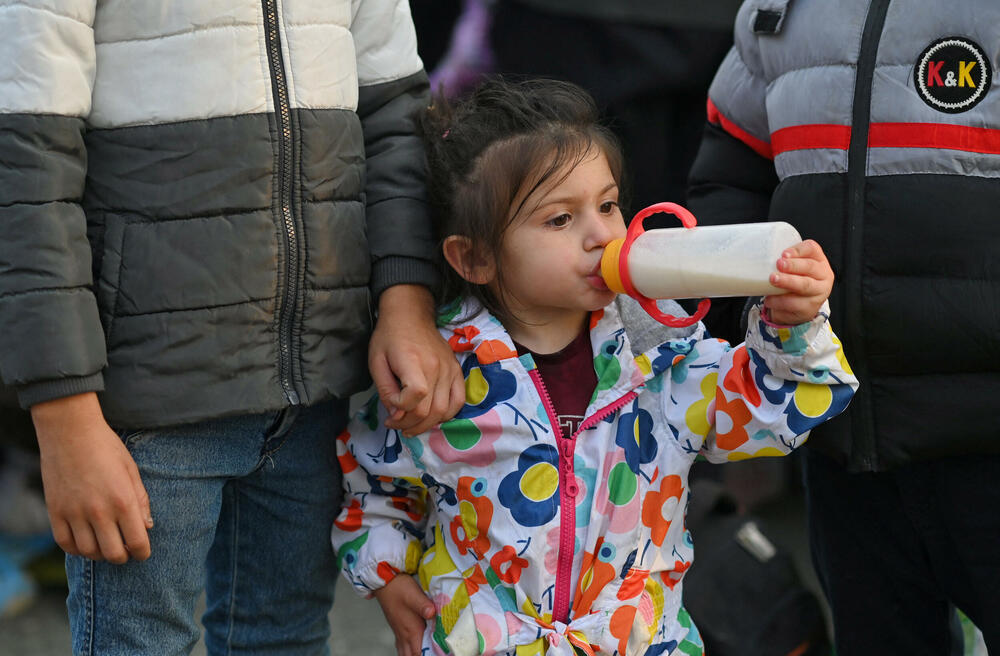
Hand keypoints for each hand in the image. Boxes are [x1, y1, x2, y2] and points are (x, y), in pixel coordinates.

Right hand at [31, 392, 152, 562]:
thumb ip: (141, 500)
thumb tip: (148, 526)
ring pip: (89, 552)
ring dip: (100, 554)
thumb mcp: (131, 470)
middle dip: (123, 556)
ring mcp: (74, 513)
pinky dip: (77, 549)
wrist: (70, 431)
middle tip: (125, 550)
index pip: (137, 542)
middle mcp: (99, 511)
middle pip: (113, 554)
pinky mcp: (55, 512)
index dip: (143, 553)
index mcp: (123, 501)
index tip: (143, 552)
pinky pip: (65, 543)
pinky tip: (85, 542)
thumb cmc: (106, 447)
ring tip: (106, 546)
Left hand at [369, 285, 464, 435]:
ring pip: (444, 410)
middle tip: (396, 424)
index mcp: (414, 362)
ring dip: (427, 425)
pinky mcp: (456, 370)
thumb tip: (396, 415)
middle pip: (429, 409)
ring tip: (412, 425)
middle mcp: (436, 367)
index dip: (401, 408)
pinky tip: (432, 416)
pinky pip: (459, 400)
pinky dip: (447, 414)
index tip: (390, 406)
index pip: (415, 396)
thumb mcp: (376, 362)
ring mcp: (450, 369)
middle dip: (409, 424)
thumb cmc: (389, 337)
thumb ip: (385, 390)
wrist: (410, 314)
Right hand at [373, 573, 435, 655]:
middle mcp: (404, 634)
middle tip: (434, 654)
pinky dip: (409, 651)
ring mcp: (399, 632)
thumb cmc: (399, 588)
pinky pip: (402, 646)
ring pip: (405, 653)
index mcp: (411, 630)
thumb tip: (432, 613)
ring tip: (425, 653)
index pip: (418, 654)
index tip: (439, 655)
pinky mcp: (398, 627)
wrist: (384, 581)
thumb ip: (424, 605)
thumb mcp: (414, 595)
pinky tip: (413, 647)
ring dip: (413, 655)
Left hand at [764, 239, 833, 324]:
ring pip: (804, 286)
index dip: (798, 250)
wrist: (797, 307)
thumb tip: (760, 255)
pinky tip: (770, 300)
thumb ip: (782, 261)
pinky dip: (780, 301)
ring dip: (787, 282)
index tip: (783, 254)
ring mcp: (818, 293)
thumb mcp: (791, 268)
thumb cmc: (793, 280)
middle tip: (779, 264)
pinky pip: (795, 305)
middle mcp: (823, 275)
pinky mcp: (810, 309)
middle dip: (793, 265)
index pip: (812, 249)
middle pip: (810, 267)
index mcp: (818, 260)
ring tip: (772, 280)